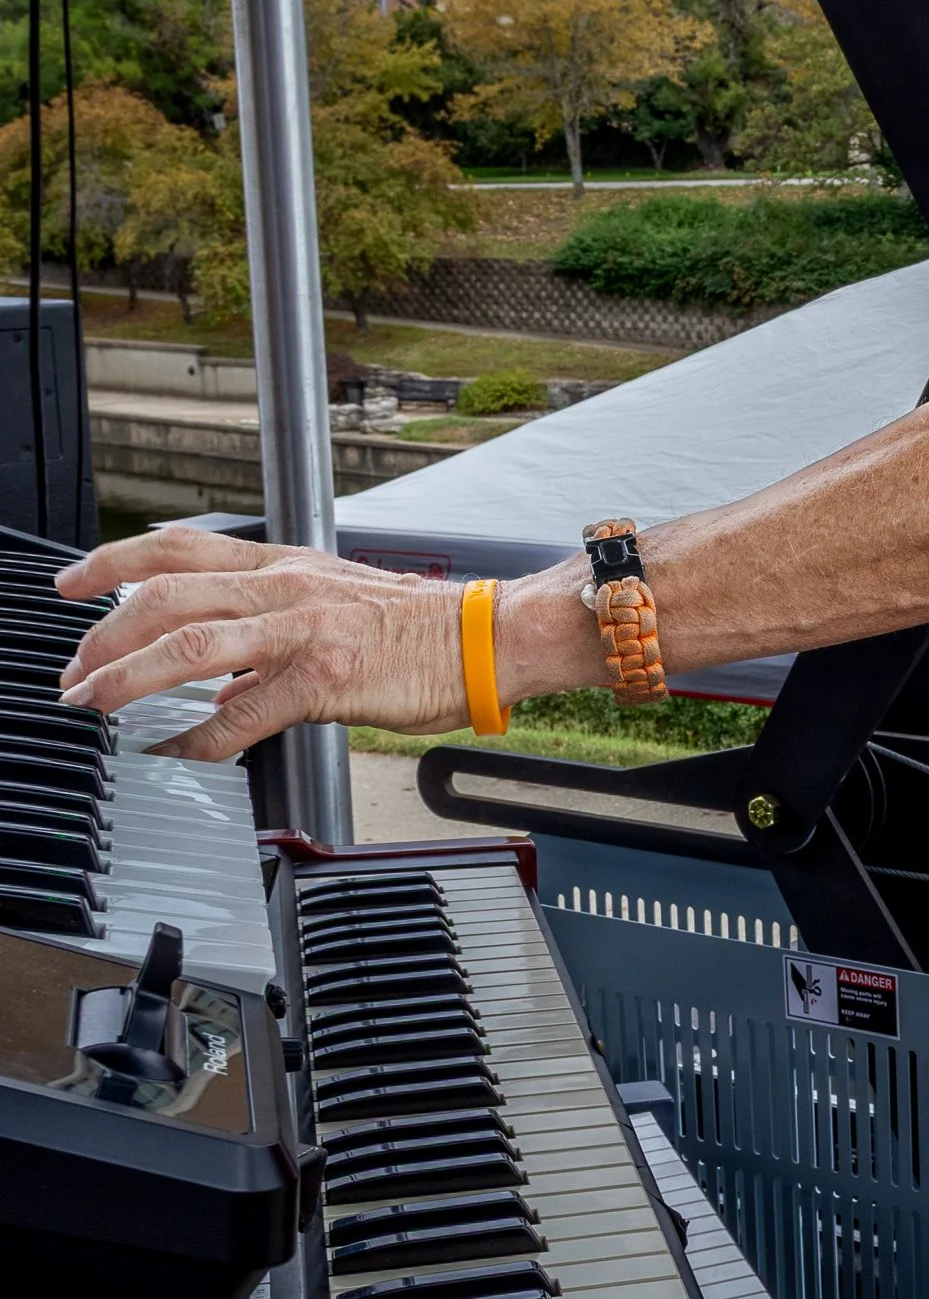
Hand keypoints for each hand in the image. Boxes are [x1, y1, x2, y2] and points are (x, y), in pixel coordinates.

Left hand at [51, 527, 468, 758]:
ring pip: (189, 643)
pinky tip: (174, 752)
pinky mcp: (324, 680)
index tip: (72, 583)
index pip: (180, 546)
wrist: (486, 639)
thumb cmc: (423, 628)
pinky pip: (241, 715)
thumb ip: (269, 639)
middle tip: (73, 670)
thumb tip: (220, 687)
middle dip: (104, 631)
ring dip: (127, 676)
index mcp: (285, 565)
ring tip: (94, 702)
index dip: (113, 559)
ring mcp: (302, 631)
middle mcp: (285, 587)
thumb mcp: (334, 608)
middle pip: (166, 592)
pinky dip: (197, 739)